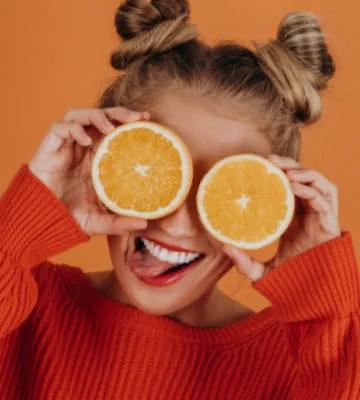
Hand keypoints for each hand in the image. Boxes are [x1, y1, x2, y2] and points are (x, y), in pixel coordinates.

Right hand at [29, 107, 150, 235]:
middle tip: (137, 117)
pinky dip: (74, 129)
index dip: (130, 122)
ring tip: (110, 127)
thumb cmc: (69, 216)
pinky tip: (86, 141)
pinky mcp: (50, 147)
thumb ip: (119, 223)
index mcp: (98, 158)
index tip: (148, 119)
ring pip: (81, 115)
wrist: (41, 220)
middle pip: (102, 117)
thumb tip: (145, 225)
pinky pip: (60, 128)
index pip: (116, 131)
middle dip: (119, 112)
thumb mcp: (99, 220)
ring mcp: (67, 145)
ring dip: (97, 116)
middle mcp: (84, 148)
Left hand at [223, 154, 340, 281]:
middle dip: (291, 165)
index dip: (280, 173)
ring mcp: (321, 218)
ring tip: (285, 170)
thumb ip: (244, 262)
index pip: (291, 187)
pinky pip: (325, 200)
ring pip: (319, 184)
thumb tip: (224, 248)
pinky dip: (311, 190)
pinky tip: (295, 186)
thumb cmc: (291, 280)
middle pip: (305, 179)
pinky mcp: (330, 225)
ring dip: (304, 173)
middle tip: (271, 159)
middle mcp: (309, 214)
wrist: (313, 296)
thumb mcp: (262, 270)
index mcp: (295, 218)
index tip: (261, 164)